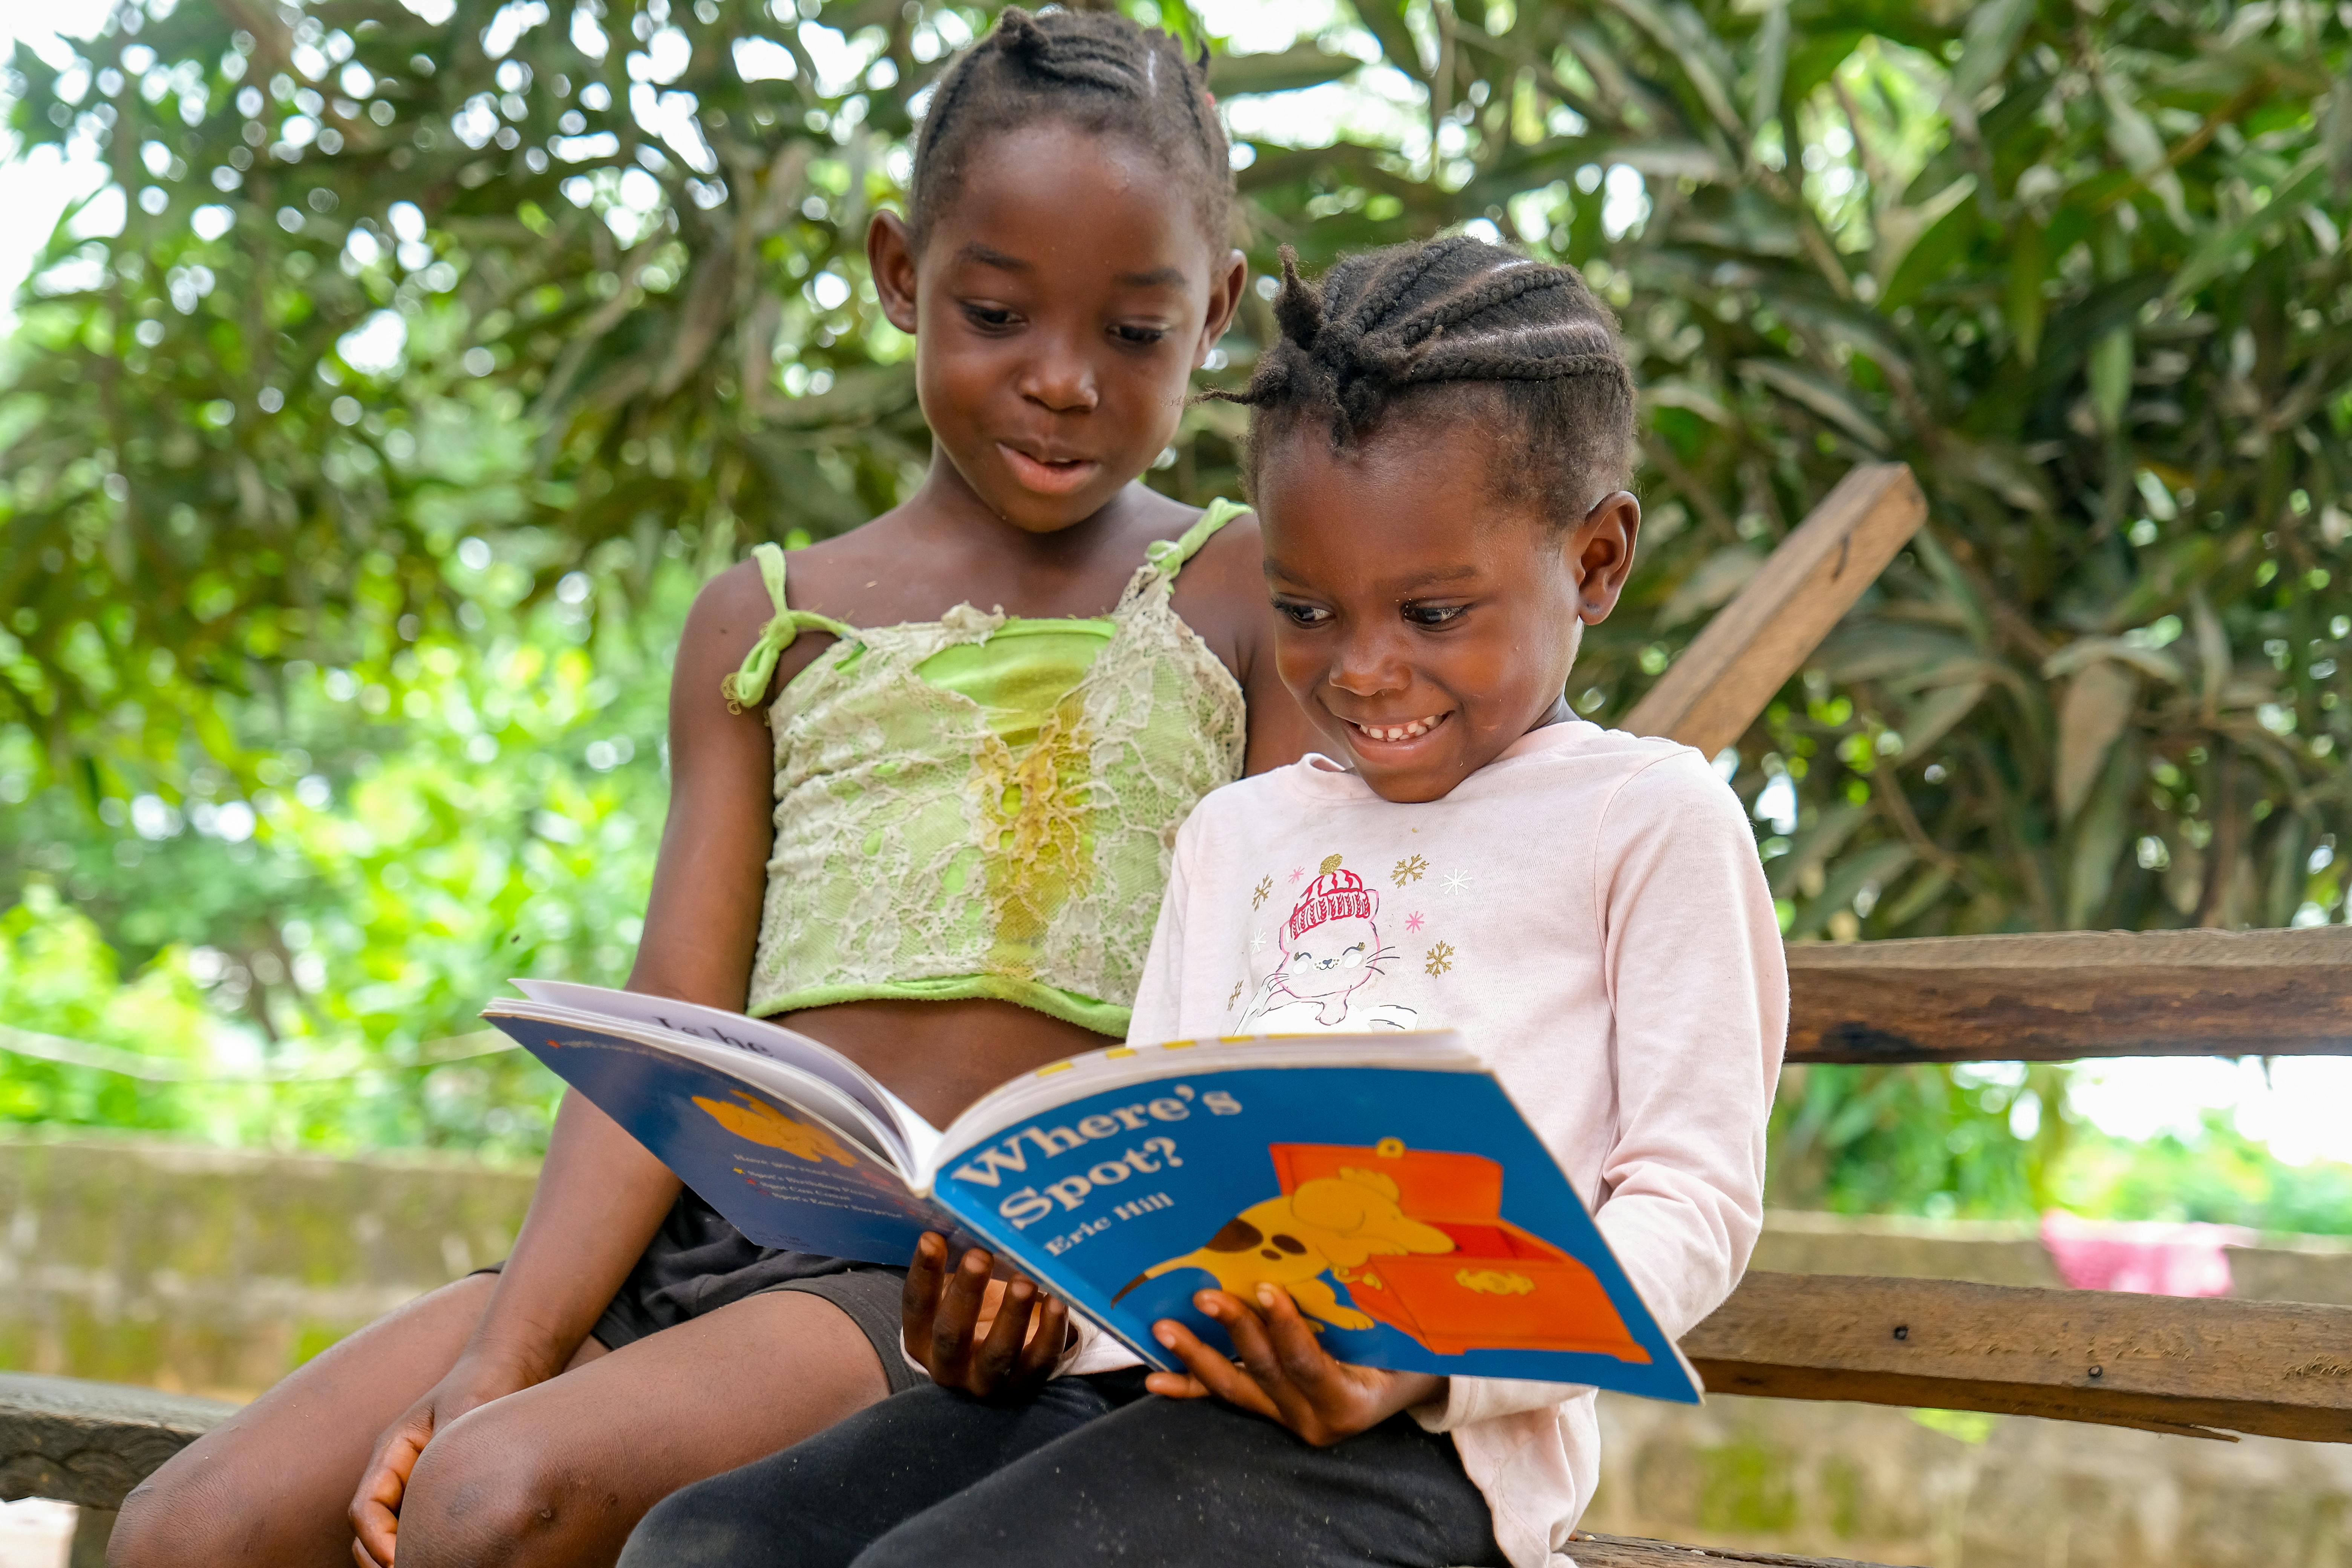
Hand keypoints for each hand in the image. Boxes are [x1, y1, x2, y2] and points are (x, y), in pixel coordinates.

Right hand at [348, 1352, 538, 1565]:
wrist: (506, 1367)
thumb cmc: (483, 1385)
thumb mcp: (463, 1413)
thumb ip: (444, 1454)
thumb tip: (435, 1504)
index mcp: (391, 1454)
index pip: (365, 1509)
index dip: (377, 1541)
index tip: (398, 1561)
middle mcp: (396, 1474)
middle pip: (369, 1532)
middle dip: (383, 1559)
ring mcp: (414, 1486)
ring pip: (391, 1535)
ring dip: (404, 1555)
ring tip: (435, 1565)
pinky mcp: (437, 1496)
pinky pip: (420, 1529)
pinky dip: (427, 1546)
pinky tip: (454, 1554)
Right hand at [902, 1232, 1067, 1399]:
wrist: (997, 1362)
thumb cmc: (973, 1311)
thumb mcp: (956, 1294)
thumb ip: (957, 1264)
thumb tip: (965, 1215)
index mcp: (922, 1339)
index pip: (917, 1307)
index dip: (923, 1273)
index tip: (932, 1237)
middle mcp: (949, 1365)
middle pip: (953, 1333)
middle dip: (966, 1293)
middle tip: (980, 1256)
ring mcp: (987, 1381)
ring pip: (998, 1354)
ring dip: (1012, 1316)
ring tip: (1024, 1282)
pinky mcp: (1024, 1385)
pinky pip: (1039, 1362)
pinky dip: (1051, 1333)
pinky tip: (1058, 1303)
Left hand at [1146, 1284, 1444, 1445]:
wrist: (1412, 1386)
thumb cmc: (1410, 1351)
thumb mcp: (1396, 1335)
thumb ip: (1363, 1311)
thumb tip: (1334, 1251)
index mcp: (1351, 1401)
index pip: (1309, 1363)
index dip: (1286, 1328)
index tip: (1267, 1290)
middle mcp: (1315, 1420)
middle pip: (1265, 1372)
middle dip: (1232, 1331)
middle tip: (1204, 1296)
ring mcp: (1289, 1419)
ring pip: (1236, 1387)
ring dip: (1197, 1357)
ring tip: (1163, 1331)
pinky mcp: (1271, 1412)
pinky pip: (1227, 1398)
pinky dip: (1191, 1387)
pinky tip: (1156, 1381)